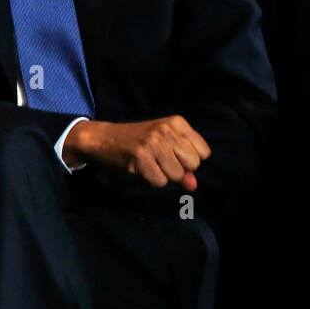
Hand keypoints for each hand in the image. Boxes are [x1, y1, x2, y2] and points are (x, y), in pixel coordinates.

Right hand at [64, 116, 210, 191]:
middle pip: (193, 164)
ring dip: (165, 176)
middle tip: (163, 162)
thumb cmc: (138, 141)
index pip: (204, 152)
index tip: (177, 157)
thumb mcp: (165, 145)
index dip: (192, 160)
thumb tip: (193, 185)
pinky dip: (152, 180)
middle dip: (180, 169)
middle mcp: (167, 130)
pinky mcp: (140, 157)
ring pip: (177, 175)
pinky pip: (160, 182)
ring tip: (152, 164)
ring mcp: (154, 143)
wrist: (104, 137)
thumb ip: (183, 164)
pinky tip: (143, 169)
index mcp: (177, 123)